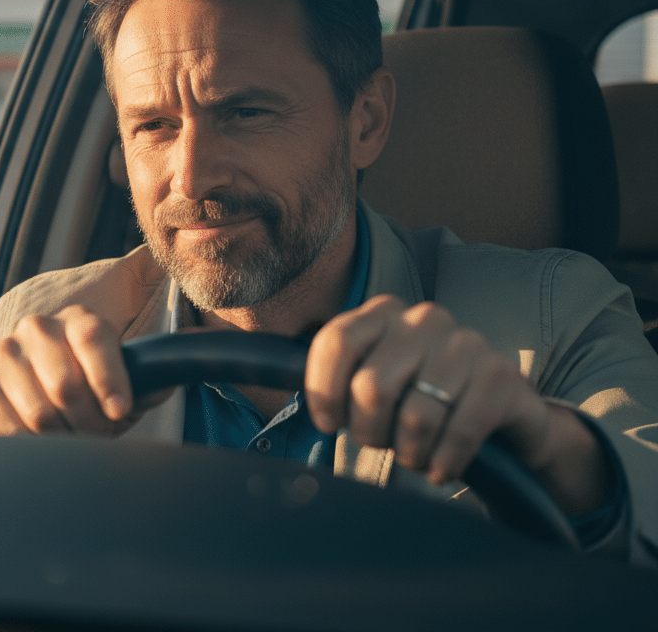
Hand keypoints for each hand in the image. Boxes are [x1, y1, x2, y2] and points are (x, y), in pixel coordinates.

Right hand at [0, 305, 169, 436]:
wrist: (34, 398)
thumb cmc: (89, 393)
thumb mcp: (121, 387)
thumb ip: (148, 380)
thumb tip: (173, 367)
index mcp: (77, 320)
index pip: (92, 338)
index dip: (108, 377)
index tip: (119, 410)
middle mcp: (36, 328)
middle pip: (66, 384)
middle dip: (88, 423)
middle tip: (96, 435)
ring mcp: (2, 354)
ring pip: (38, 413)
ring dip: (60, 439)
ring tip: (69, 439)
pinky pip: (7, 429)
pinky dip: (28, 447)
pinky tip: (38, 442)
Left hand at [306, 295, 610, 513]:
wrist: (504, 413)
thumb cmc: (422, 399)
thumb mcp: (378, 378)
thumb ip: (337, 376)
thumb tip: (276, 381)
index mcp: (383, 313)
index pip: (335, 343)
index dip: (323, 391)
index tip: (327, 424)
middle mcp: (424, 318)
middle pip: (371, 387)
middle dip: (369, 432)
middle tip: (382, 443)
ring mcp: (466, 343)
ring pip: (415, 416)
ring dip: (409, 453)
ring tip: (415, 455)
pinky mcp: (501, 376)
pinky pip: (458, 433)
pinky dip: (444, 462)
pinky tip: (443, 466)